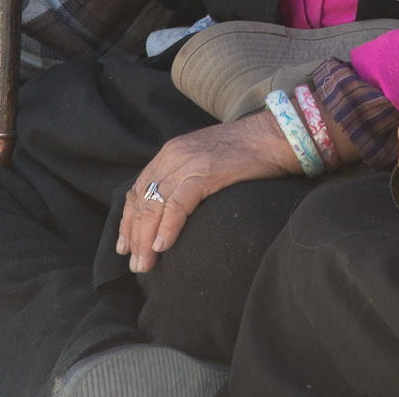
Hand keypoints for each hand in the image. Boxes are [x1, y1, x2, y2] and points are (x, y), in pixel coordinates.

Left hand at [118, 112, 299, 273]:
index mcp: (170, 153)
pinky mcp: (205, 173)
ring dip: (146, 239)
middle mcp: (172, 156)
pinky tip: (163, 246)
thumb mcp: (205, 159)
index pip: (139, 189)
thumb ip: (186, 177)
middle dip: (134, 236)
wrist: (273, 135)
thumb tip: (175, 209)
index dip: (128, 220)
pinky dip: (167, 227)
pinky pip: (178, 204)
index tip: (125, 245)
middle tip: (135, 264)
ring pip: (154, 206)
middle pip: (142, 201)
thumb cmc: (247, 151)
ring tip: (145, 263)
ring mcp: (187, 164)